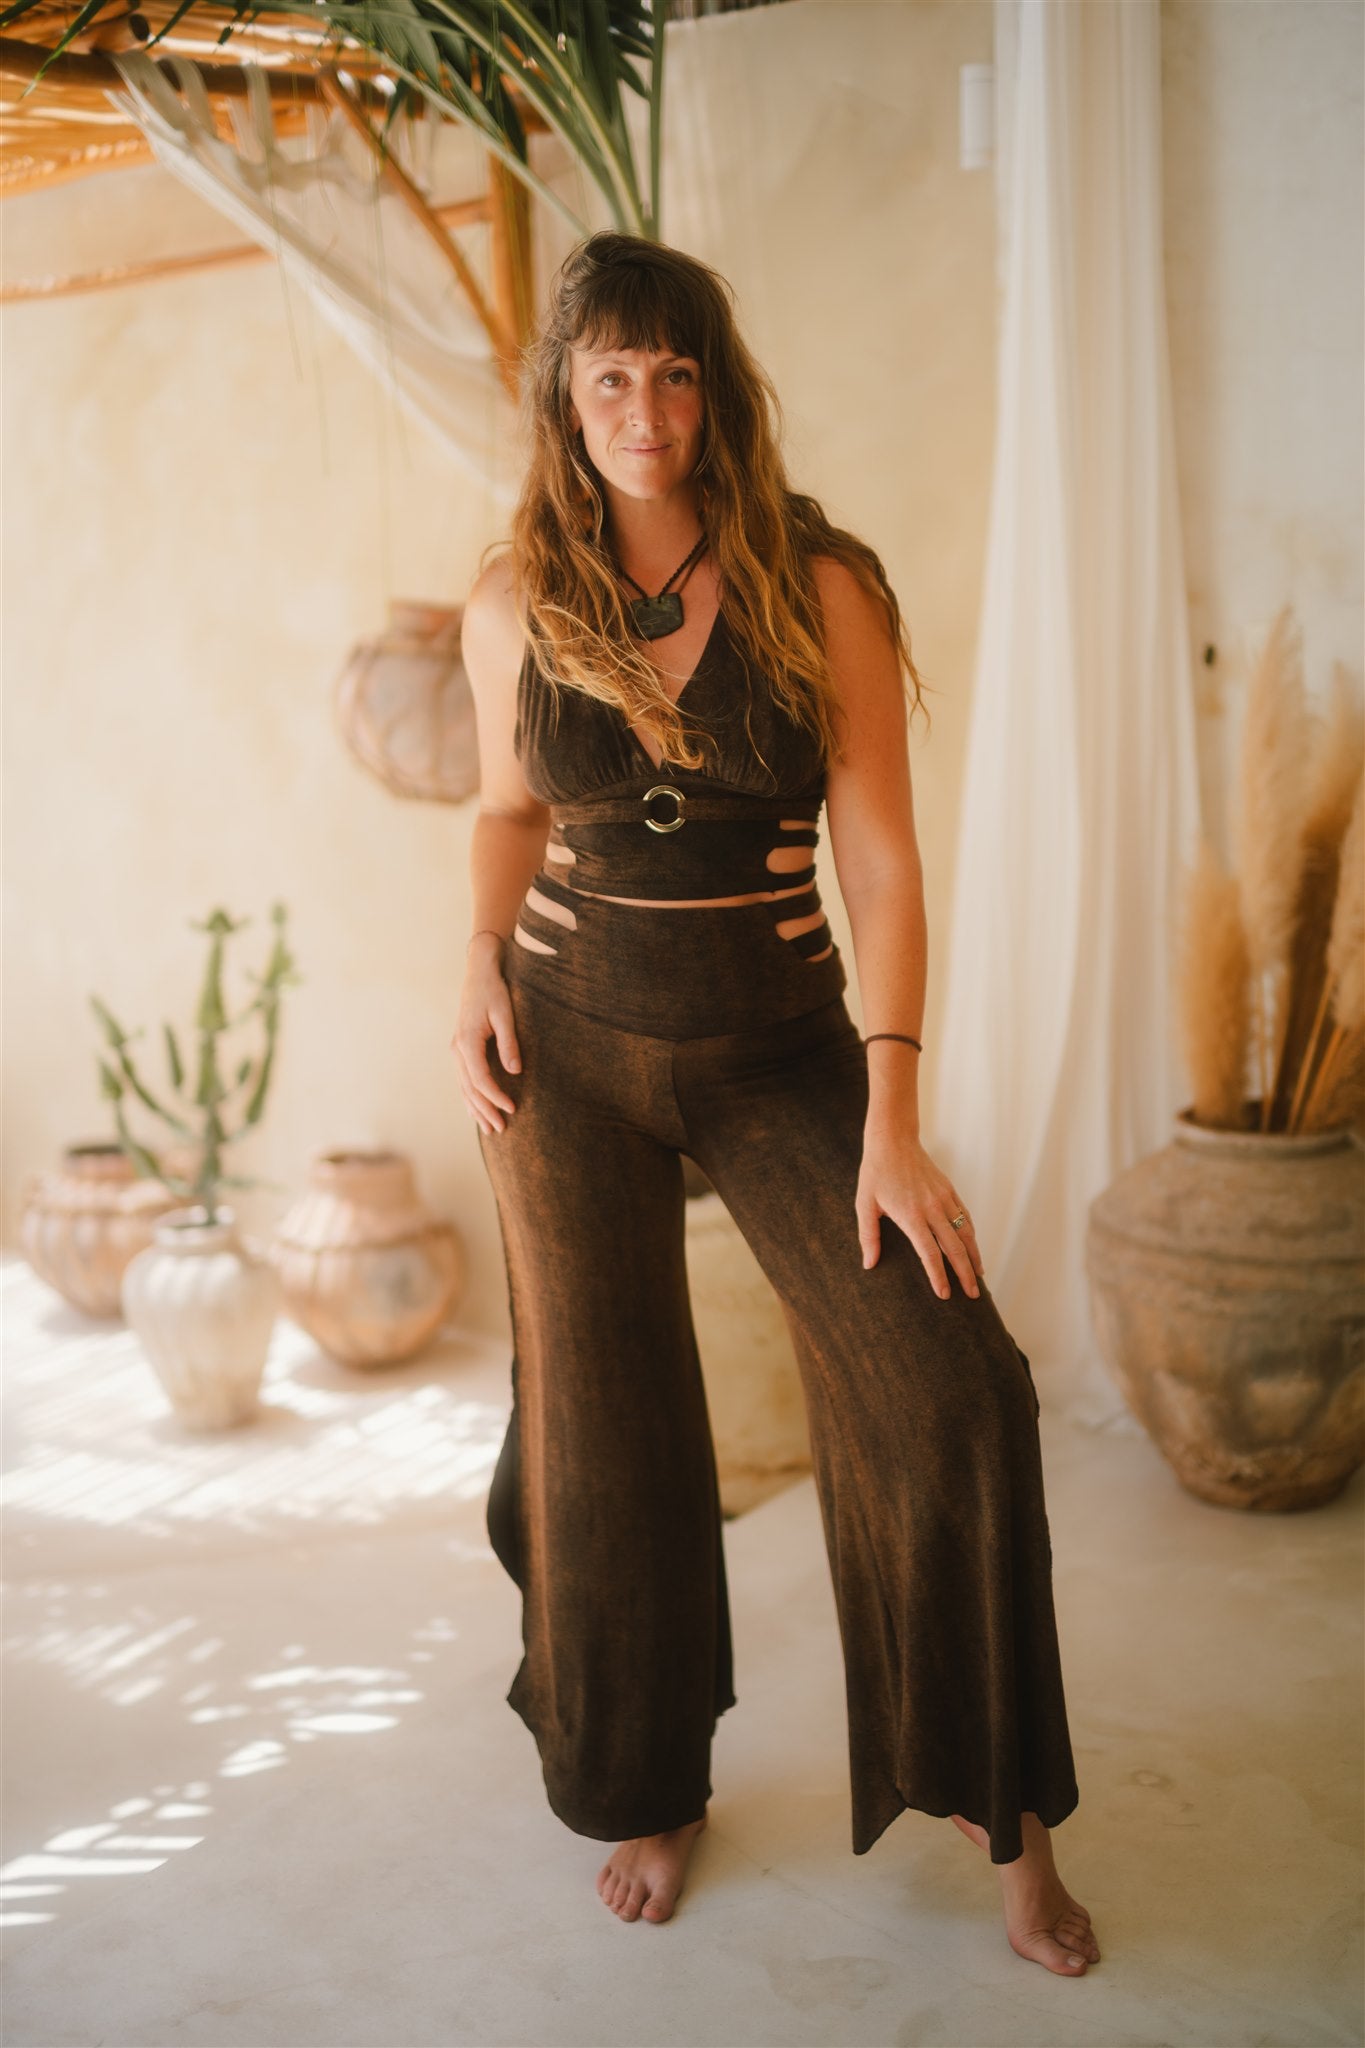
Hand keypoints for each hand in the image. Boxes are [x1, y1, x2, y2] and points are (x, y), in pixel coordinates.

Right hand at [452, 933, 520, 1135]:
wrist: (479, 972)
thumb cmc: (495, 991)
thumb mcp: (505, 1015)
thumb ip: (509, 1043)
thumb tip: (515, 1072)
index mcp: (467, 1042)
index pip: (481, 1079)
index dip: (496, 1097)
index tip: (512, 1109)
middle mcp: (457, 1049)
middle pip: (470, 1088)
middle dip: (485, 1110)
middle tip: (501, 1129)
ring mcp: (456, 1049)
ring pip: (464, 1087)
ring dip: (476, 1109)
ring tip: (490, 1128)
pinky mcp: (460, 1048)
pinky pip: (463, 1079)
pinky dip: (469, 1097)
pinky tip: (474, 1112)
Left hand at [856, 1127, 984, 1300]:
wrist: (893, 1141)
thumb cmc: (875, 1174)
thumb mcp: (865, 1205)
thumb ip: (868, 1236)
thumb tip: (869, 1264)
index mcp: (911, 1215)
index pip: (930, 1253)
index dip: (938, 1276)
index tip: (944, 1294)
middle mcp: (932, 1208)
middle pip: (955, 1248)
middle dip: (965, 1274)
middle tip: (973, 1295)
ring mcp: (944, 1199)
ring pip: (966, 1233)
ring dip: (974, 1256)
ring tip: (979, 1276)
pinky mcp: (950, 1190)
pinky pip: (966, 1217)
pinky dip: (972, 1235)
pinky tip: (973, 1247)